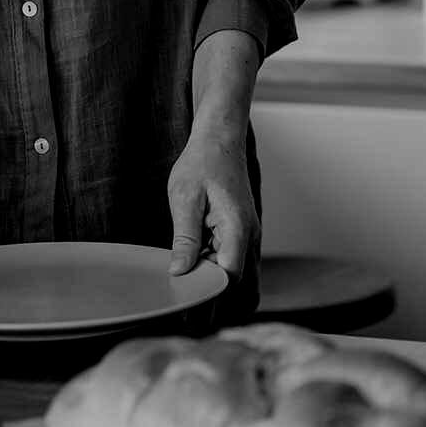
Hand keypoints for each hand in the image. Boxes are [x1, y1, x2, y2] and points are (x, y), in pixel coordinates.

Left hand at [167, 129, 256, 279]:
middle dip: (204, 278)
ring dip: (205, 264)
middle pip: (228, 274)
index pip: (228, 275)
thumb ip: (185, 239)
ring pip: (226, 264)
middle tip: (178, 272)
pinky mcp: (238, 227)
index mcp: (237, 227)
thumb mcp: (185, 199)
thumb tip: (179, 270)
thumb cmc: (203, 162)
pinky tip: (193, 239)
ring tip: (186, 248)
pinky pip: (225, 251)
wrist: (219, 139)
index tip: (183, 288)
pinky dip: (208, 252)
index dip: (206, 286)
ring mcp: (245, 231)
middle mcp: (248, 233)